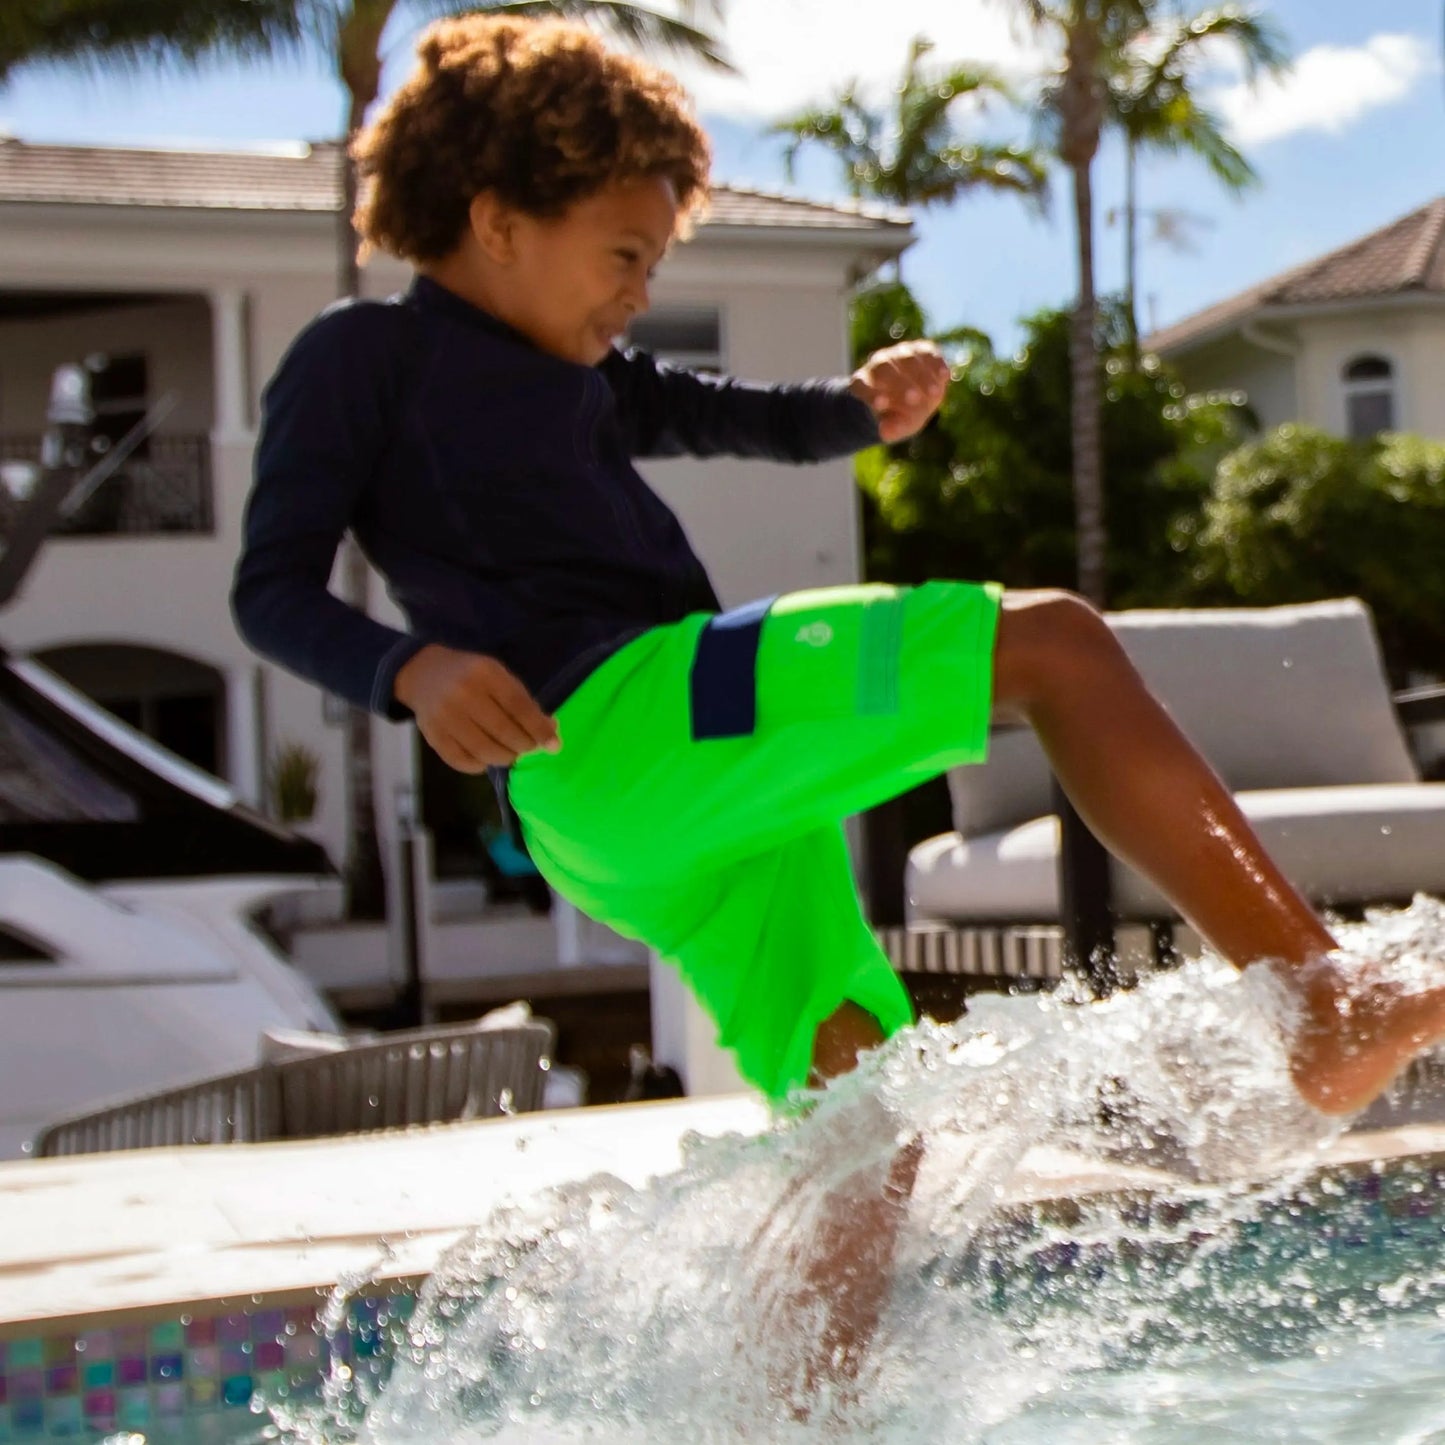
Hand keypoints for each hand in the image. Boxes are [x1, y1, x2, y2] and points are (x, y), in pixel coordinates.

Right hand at [394, 644, 559, 771]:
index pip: (518, 706)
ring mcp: (444, 716)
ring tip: (511, 753)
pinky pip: (462, 761)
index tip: (554, 745)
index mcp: (485, 673)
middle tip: (530, 748)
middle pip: (503, 731)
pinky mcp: (432, 735)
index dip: (539, 729)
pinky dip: (480, 765)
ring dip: (505, 757)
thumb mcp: (499, 677)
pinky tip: (486, 758)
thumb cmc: (471, 676)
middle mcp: (462, 693)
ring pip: (484, 750)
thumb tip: (551, 731)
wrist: (424, 675)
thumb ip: (524, 702)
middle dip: (524, 745)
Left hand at [849, 340, 950, 441]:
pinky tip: (944, 376)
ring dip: (921, 375)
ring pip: (906, 357)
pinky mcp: (920, 349)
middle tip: (913, 399)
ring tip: (934, 394)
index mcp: (863, 383)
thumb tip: (885, 433)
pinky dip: (935, 363)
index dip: (870, 393)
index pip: (861, 384)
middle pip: (884, 367)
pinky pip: (927, 352)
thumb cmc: (898, 416)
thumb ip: (891, 429)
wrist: (914, 402)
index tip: (881, 405)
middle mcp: (878, 364)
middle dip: (899, 383)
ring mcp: (899, 354)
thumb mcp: (895, 426)